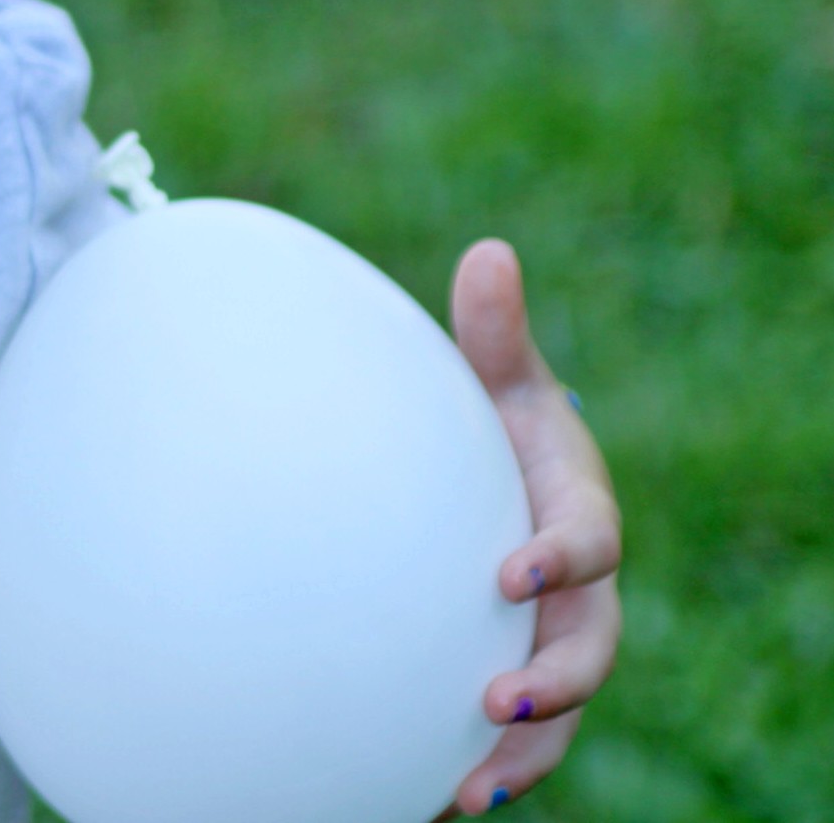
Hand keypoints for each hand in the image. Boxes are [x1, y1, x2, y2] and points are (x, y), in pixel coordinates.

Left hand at [434, 239, 622, 816]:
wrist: (475, 480)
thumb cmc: (486, 425)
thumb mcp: (495, 380)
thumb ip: (492, 332)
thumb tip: (489, 252)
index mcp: (574, 513)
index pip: (586, 542)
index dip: (559, 559)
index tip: (509, 573)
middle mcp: (575, 592)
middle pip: (587, 647)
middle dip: (555, 683)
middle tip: (497, 705)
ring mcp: (547, 642)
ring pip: (557, 714)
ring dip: (522, 754)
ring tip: (469, 787)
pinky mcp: (512, 678)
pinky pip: (512, 739)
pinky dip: (484, 770)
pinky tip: (432, 799)